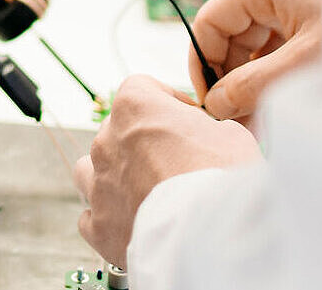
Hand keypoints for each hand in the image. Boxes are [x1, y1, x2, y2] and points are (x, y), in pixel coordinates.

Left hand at [74, 76, 259, 266]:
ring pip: (90, 170)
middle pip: (116, 130)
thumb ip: (206, 129)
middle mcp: (107, 141)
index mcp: (134, 107)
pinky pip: (92, 216)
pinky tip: (133, 224)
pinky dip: (109, 218)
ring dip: (113, 175)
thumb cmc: (223, 177)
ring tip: (143, 191)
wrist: (211, 234)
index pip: (140, 87)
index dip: (166, 101)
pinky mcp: (99, 226)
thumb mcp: (231, 135)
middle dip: (142, 142)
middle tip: (175, 161)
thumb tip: (205, 139)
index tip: (186, 117)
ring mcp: (98, 184)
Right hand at [189, 0, 321, 121]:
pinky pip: (287, 54)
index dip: (203, 65)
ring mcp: (303, 4)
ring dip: (258, 88)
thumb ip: (253, 85)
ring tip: (264, 130)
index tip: (210, 106)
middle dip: (234, 82)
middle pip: (235, 38)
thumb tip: (216, 105)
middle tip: (239, 125)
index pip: (211, 22)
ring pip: (261, 50)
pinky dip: (283, 83)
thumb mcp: (304, 64)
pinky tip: (288, 115)